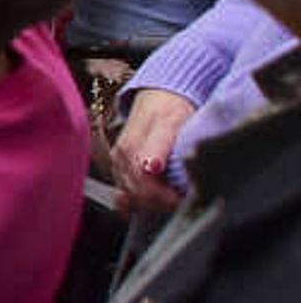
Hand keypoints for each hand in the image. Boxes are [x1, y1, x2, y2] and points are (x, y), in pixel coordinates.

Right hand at [112, 86, 195, 212]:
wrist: (160, 97)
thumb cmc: (170, 110)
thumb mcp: (170, 123)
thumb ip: (159, 145)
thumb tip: (150, 168)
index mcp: (131, 148)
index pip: (142, 184)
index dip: (163, 197)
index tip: (183, 199)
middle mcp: (120, 158)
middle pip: (136, 193)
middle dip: (161, 202)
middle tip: (184, 201)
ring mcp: (118, 165)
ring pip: (131, 196)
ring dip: (153, 203)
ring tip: (175, 200)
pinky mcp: (120, 170)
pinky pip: (124, 194)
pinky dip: (138, 203)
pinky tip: (150, 205)